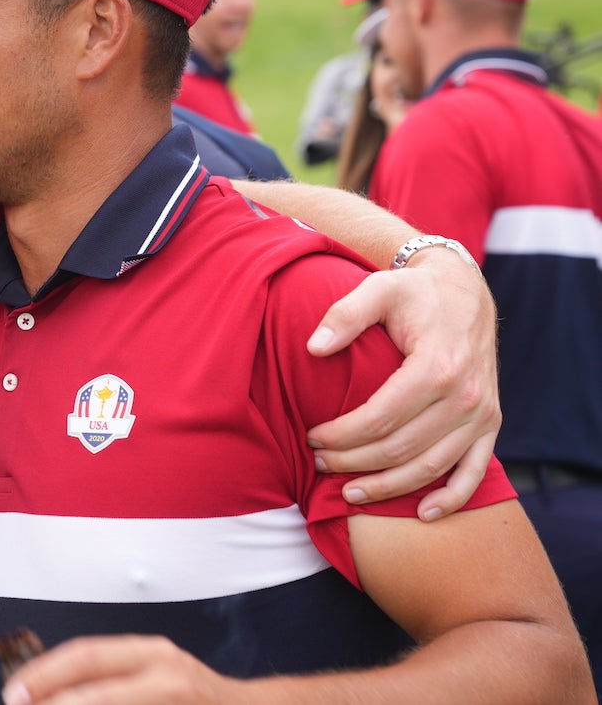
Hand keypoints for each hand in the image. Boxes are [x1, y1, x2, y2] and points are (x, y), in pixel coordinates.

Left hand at [3, 635, 244, 704]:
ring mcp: (178, 700)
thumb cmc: (191, 697)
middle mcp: (166, 674)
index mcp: (150, 654)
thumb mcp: (152, 673)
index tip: (12, 692)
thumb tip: (43, 692)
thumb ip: (108, 679)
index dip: (45, 674)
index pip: (86, 655)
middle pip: (97, 692)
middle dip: (53, 704)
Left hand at [305, 248, 498, 519]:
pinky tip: (422, 514)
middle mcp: (465, 397)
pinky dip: (451, 498)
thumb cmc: (414, 293)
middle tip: (319, 463)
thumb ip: (344, 315)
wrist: (464, 291)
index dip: (342, 435)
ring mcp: (482, 414)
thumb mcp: (378, 288)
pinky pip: (474, 470)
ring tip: (349, 493)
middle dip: (354, 462)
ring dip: (389, 487)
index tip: (311, 437)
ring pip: (431, 467)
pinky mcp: (491, 423)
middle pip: (401, 448)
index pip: (380, 418)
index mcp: (436, 366)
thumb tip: (313, 348)